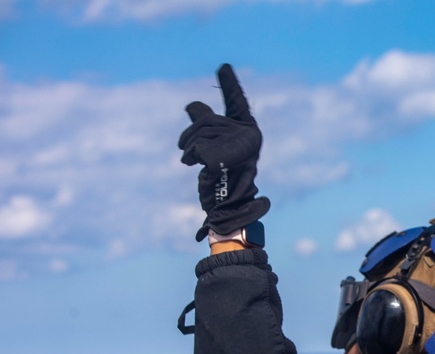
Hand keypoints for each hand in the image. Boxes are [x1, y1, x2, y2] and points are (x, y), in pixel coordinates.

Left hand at [179, 63, 270, 240]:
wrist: (228, 207)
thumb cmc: (223, 179)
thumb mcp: (214, 147)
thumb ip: (205, 125)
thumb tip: (191, 107)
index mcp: (248, 132)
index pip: (237, 102)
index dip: (230, 85)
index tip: (223, 66)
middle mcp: (249, 136)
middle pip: (207, 120)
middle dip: (191, 134)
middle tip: (186, 153)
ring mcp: (237, 146)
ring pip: (199, 133)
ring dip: (188, 148)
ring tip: (192, 164)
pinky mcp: (221, 157)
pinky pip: (195, 148)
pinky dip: (191, 157)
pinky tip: (200, 170)